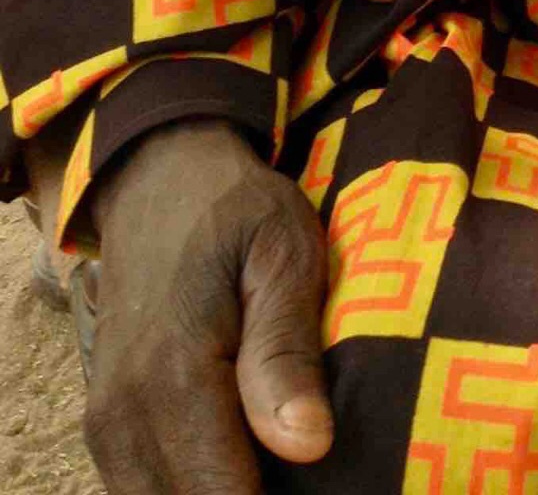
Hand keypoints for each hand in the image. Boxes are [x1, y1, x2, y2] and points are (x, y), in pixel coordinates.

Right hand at [84, 119, 332, 493]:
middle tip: (311, 468)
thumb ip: (287, 352)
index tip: (328, 482)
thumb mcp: (284, 255)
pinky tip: (241, 457)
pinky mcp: (106, 421)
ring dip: (218, 490)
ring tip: (279, 461)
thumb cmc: (238, 210)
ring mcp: (108, 422)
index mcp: (176, 378)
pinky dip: (191, 482)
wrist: (161, 176)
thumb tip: (309, 448)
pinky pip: (145, 486)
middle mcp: (127, 415)